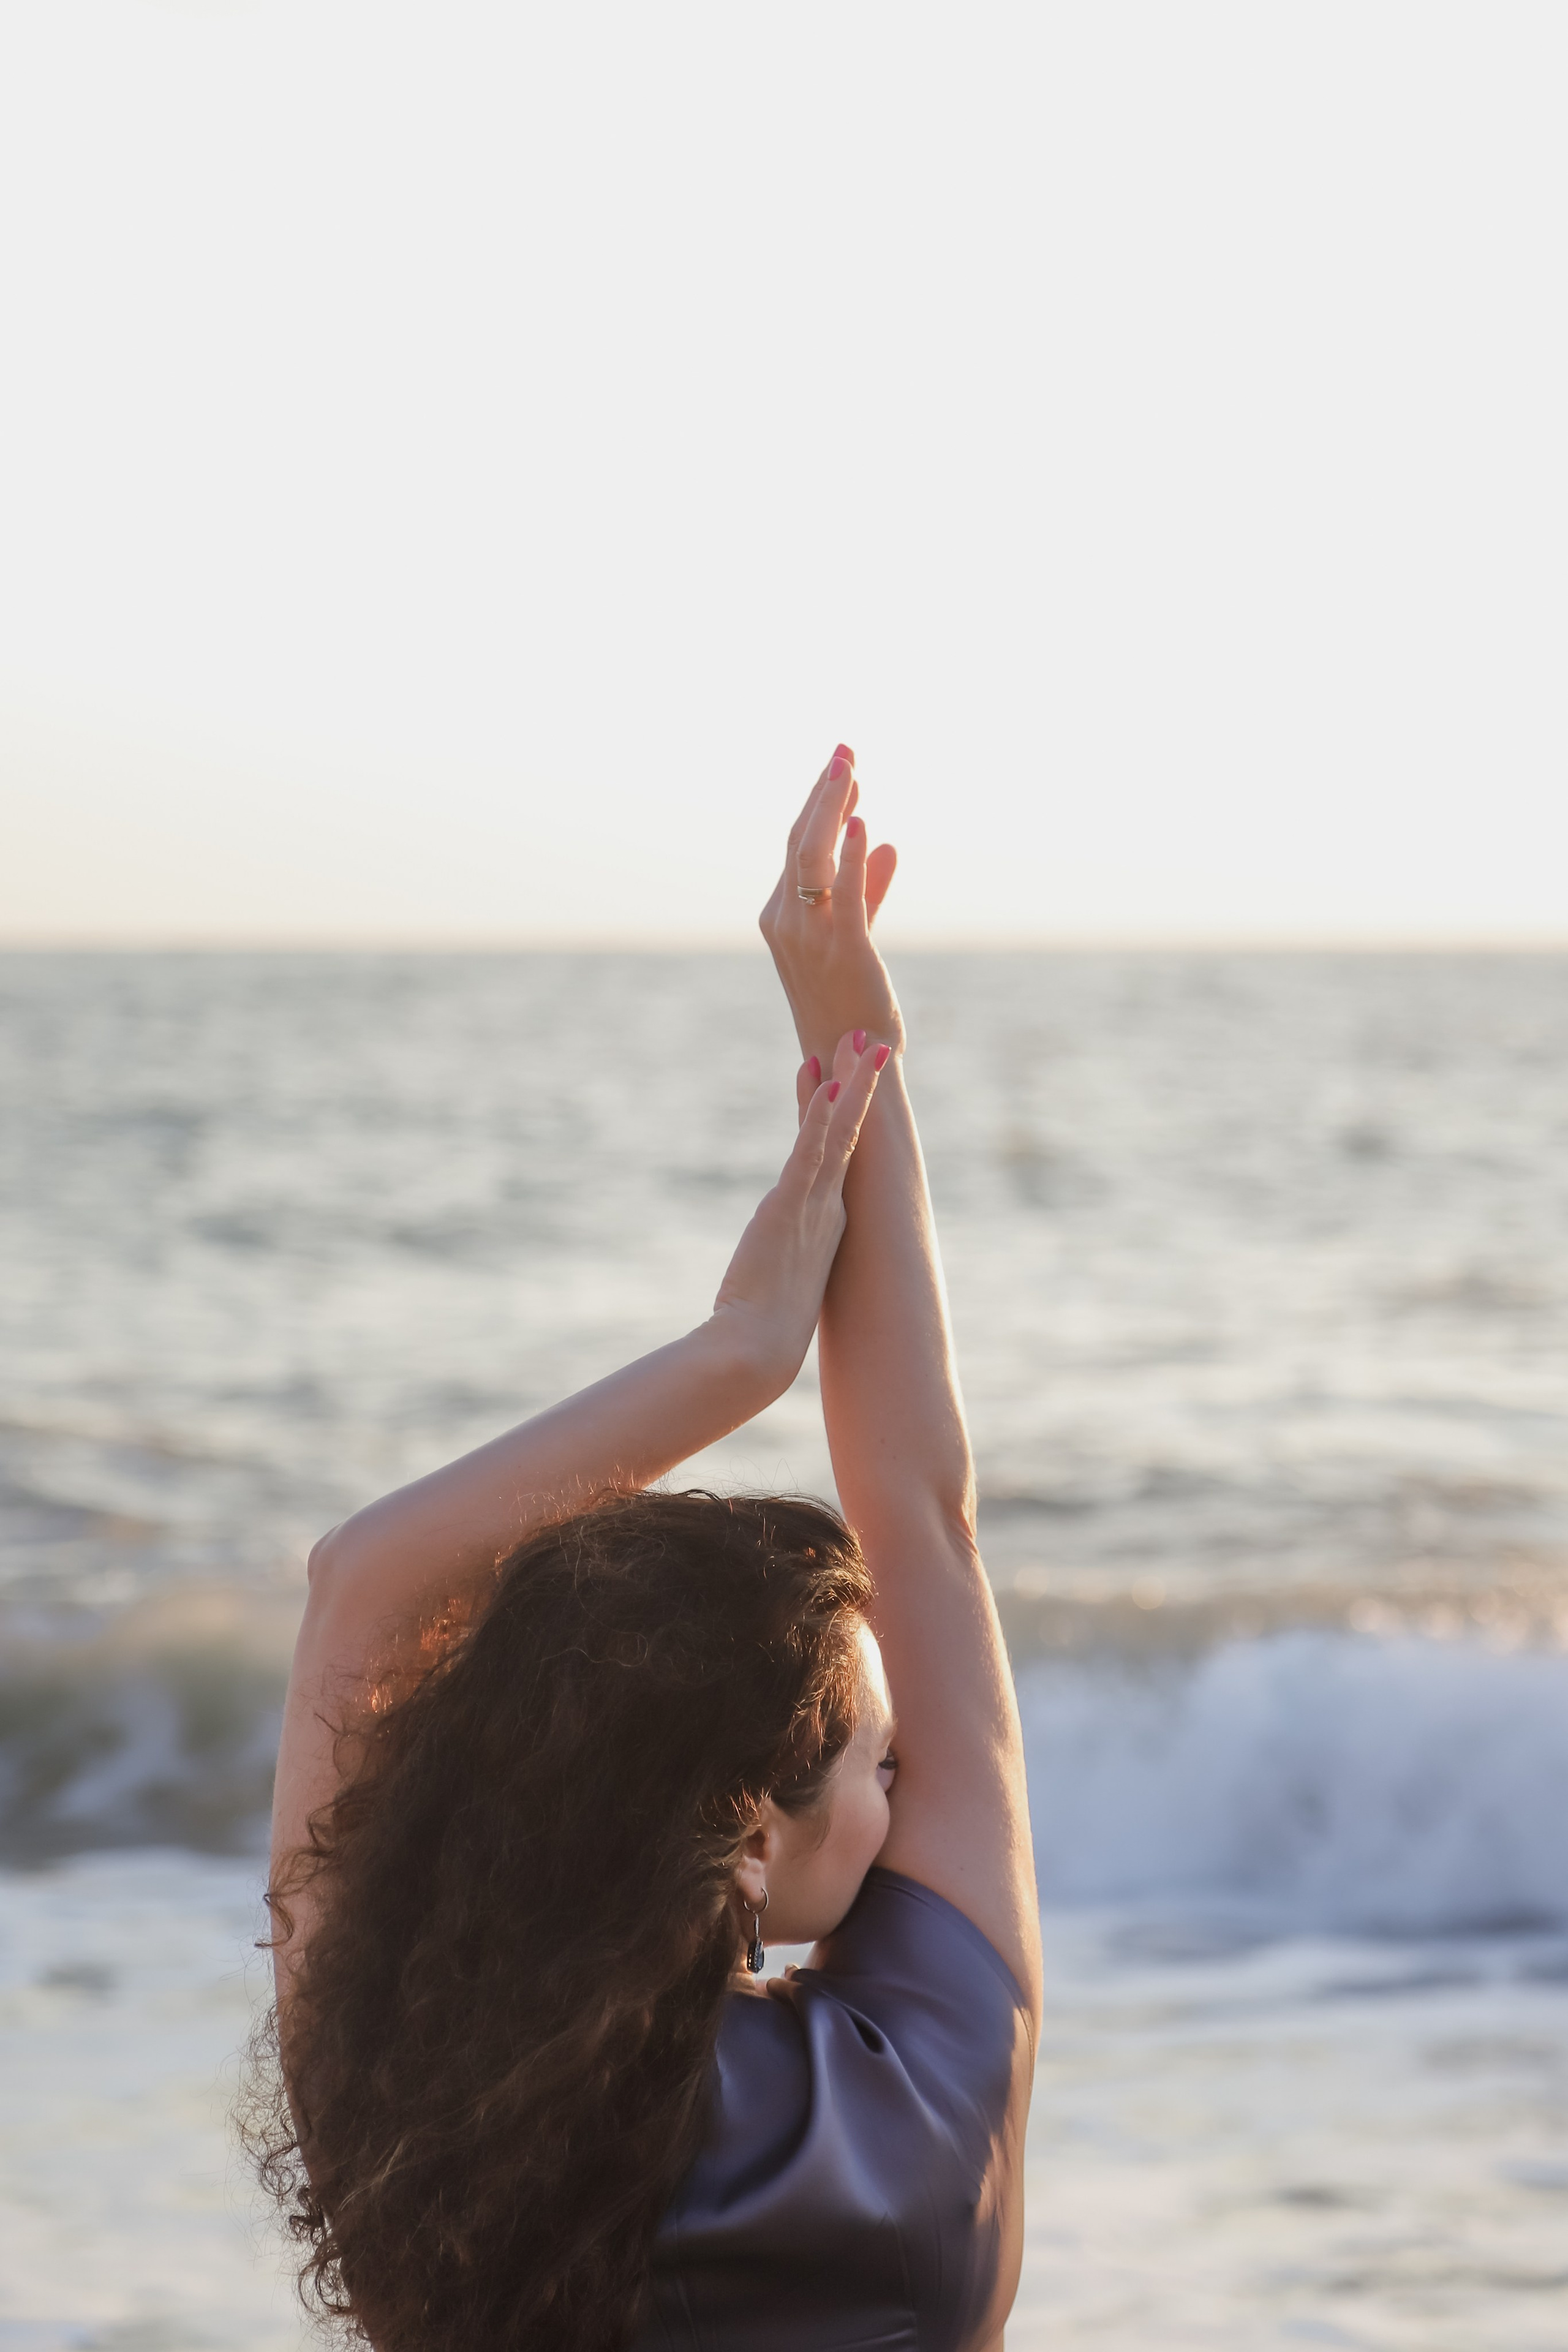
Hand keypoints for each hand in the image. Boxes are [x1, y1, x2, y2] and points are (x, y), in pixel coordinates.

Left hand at [710, 1033, 889, 1389]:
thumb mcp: (767, 1288)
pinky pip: (811, 1150)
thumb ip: (769, 1271)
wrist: (756, 1351)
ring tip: (858, 1040)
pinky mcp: (791, 1206)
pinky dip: (820, 1115)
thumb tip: (752, 1278)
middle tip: (866, 1040)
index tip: (831, 1078)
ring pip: (839, 1132)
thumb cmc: (758, 1331)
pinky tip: (825, 1081)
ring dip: (850, 1084)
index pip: (831, 1155)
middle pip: (848, 1134)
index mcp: (825, 1224)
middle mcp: (828, 1209)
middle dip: (857, 1085)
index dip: (833, 1113)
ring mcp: (815, 1206)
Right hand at [758, 746, 904, 1069]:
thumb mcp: (855, 938)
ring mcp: (809, 936)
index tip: (842, 767)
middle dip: (823, 792)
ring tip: (849, 767)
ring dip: (830, 808)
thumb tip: (883, 843)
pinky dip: (849, 856)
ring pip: (812, 857)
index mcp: (781, 918)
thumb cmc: (849, 1004)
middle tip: (845, 749)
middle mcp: (785, 923)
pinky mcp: (842, 949)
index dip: (820, 804)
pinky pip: (842, 893)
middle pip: (800, 841)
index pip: (799, 847)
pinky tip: (862, 823)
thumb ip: (866, 890)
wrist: (849, 1060)